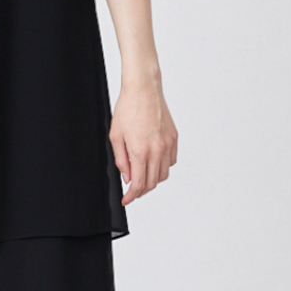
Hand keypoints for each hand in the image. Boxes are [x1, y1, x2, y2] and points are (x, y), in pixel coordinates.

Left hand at [109, 72, 177, 204]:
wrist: (143, 90)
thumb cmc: (128, 108)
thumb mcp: (116, 135)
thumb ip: (121, 159)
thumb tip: (127, 176)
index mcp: (141, 151)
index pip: (139, 184)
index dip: (132, 196)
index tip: (126, 200)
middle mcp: (157, 150)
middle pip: (153, 183)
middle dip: (141, 190)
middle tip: (132, 190)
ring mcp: (168, 145)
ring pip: (163, 174)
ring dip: (153, 180)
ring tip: (142, 176)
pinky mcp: (174, 139)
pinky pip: (171, 161)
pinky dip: (162, 167)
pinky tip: (153, 162)